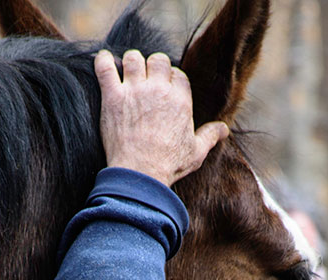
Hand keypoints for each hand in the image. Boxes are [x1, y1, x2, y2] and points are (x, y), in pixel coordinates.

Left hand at [95, 49, 229, 186]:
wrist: (140, 174)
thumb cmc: (169, 164)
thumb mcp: (196, 152)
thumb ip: (210, 136)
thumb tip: (224, 129)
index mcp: (181, 99)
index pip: (177, 73)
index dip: (170, 78)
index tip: (163, 87)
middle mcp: (159, 90)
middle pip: (157, 60)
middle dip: (152, 66)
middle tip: (145, 77)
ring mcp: (135, 91)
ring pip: (133, 58)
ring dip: (130, 62)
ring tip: (126, 71)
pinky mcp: (113, 96)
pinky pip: (105, 67)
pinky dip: (103, 60)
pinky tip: (103, 60)